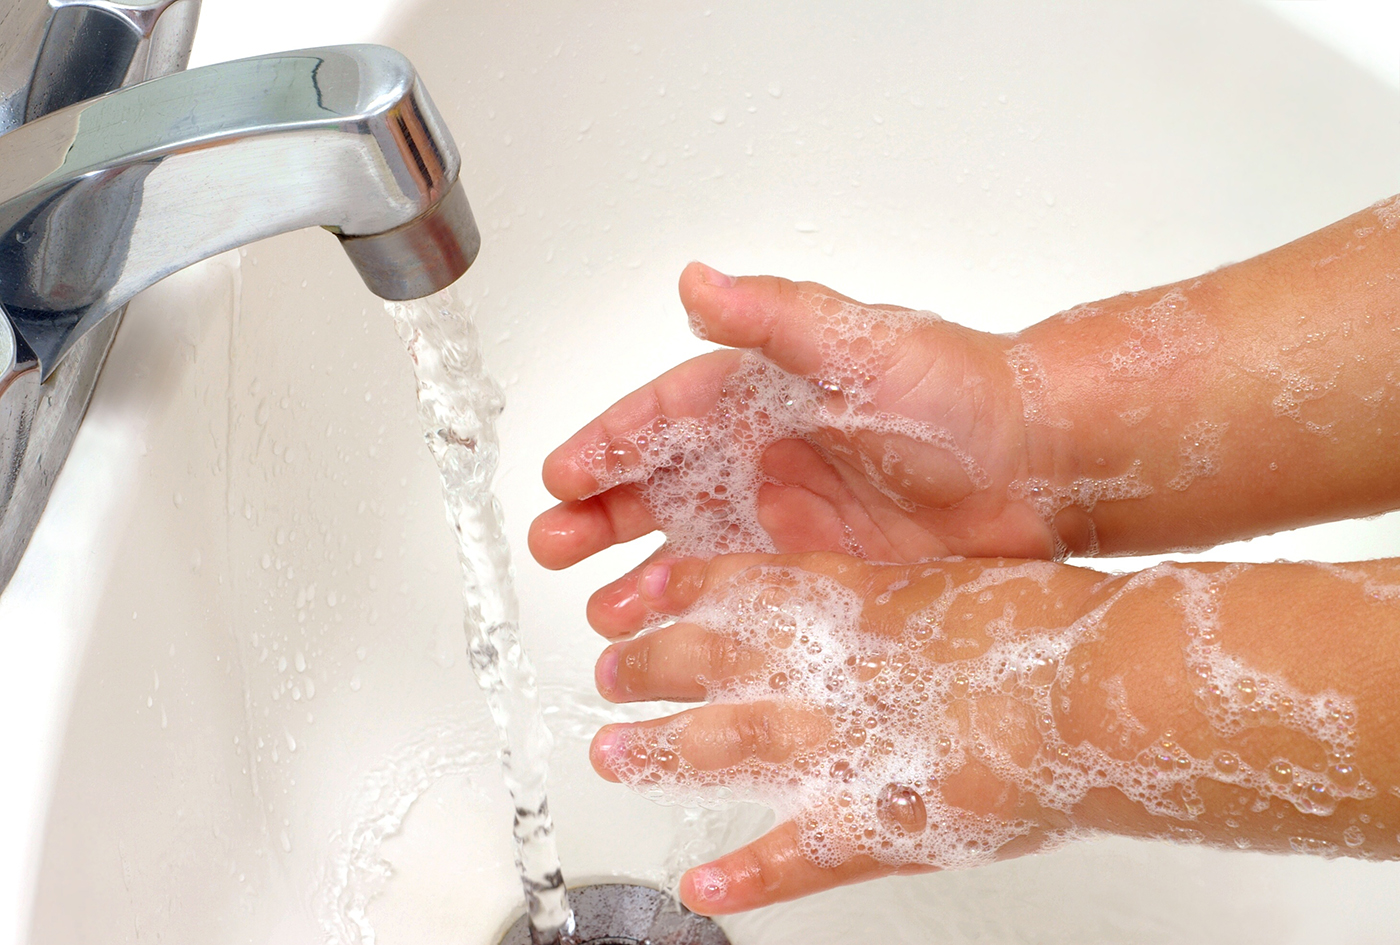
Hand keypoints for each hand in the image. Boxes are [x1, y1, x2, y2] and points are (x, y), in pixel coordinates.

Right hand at [530, 264, 1095, 631]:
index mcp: (760, 394)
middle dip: (600, 517)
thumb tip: (691, 280)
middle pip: (658, 486)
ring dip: (641, 577)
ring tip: (602, 615)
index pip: (662, 417)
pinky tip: (671, 638)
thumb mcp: (860, 345)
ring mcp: (788, 519)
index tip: (563, 477)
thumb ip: (773, 319)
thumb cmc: (958, 392)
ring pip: (692, 550)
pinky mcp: (820, 572)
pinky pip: (744, 595)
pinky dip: (702, 615)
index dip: (609, 445)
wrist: (1043, 465)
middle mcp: (762, 456)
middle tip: (552, 547)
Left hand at [586, 552, 1109, 912]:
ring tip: (611, 755)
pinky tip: (700, 885)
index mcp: (852, 604)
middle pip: (708, 662)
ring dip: (660, 752)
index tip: (639, 593)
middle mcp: (827, 670)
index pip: (739, 586)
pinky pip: (794, 858)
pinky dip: (744, 876)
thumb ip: (902, 588)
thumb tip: (878, 590)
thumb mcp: (961, 579)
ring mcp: (842, 748)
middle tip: (607, 672)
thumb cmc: (1049, 629)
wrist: (1096, 688)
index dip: (680, 591)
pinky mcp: (877, 826)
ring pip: (723, 746)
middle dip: (649, 667)